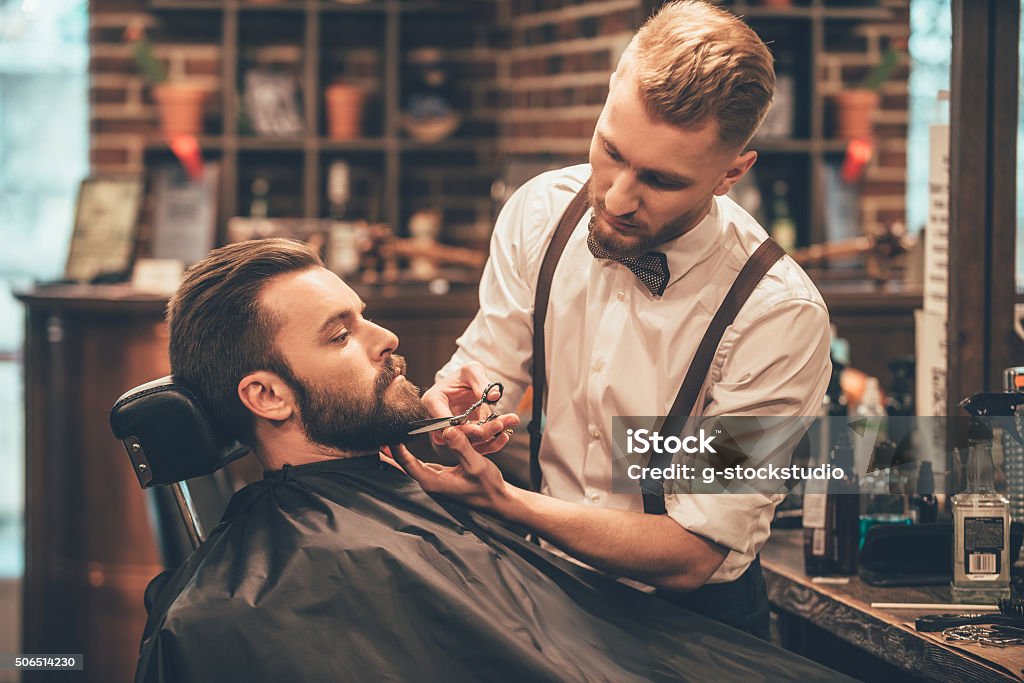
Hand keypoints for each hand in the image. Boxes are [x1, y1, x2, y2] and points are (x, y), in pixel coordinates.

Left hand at [390, 427, 518, 515]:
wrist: (498, 500)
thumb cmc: (488, 485)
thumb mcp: (476, 463)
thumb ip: (461, 446)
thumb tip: (448, 430)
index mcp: (434, 482)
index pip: (407, 464)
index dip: (395, 449)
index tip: (386, 434)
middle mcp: (431, 484)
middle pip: (403, 466)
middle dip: (389, 453)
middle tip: (376, 438)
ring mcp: (435, 482)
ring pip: (410, 466)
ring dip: (398, 454)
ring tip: (385, 440)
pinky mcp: (441, 479)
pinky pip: (420, 466)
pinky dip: (410, 457)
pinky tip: (404, 449)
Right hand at [422, 362, 519, 452]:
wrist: (465, 387)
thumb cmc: (464, 376)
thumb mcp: (472, 371)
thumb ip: (481, 381)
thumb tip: (494, 396)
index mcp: (432, 401)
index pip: (443, 420)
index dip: (461, 427)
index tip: (479, 429)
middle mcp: (437, 421)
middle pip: (458, 435)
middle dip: (482, 431)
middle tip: (501, 424)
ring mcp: (449, 433)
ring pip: (470, 442)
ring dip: (491, 436)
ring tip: (510, 422)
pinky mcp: (462, 440)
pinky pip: (477, 445)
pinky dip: (493, 441)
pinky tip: (507, 433)